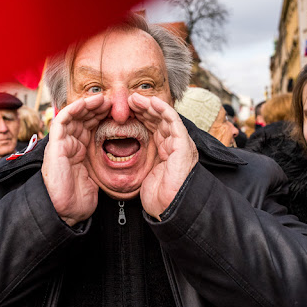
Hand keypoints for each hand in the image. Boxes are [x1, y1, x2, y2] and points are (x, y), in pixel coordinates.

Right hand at [42, 94, 110, 225]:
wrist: (65, 211)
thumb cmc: (80, 198)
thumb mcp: (98, 175)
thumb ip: (104, 162)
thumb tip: (123, 155)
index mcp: (80, 149)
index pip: (92, 126)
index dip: (104, 116)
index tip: (120, 111)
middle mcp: (70, 143)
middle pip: (84, 118)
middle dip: (98, 107)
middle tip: (114, 101)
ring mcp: (62, 143)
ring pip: (74, 115)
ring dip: (88, 105)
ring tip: (103, 99)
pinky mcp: (56, 144)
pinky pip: (62, 120)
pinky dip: (74, 109)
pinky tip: (86, 103)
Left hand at [128, 93, 198, 219]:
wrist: (171, 208)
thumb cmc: (158, 196)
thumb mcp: (144, 173)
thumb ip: (140, 159)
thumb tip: (123, 153)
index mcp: (166, 151)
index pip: (153, 128)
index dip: (140, 117)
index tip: (124, 111)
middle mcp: (175, 144)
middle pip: (158, 120)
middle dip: (143, 108)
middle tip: (127, 100)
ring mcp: (180, 143)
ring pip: (165, 117)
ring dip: (150, 105)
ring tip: (134, 98)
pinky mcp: (183, 143)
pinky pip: (173, 120)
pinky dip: (162, 109)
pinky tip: (151, 102)